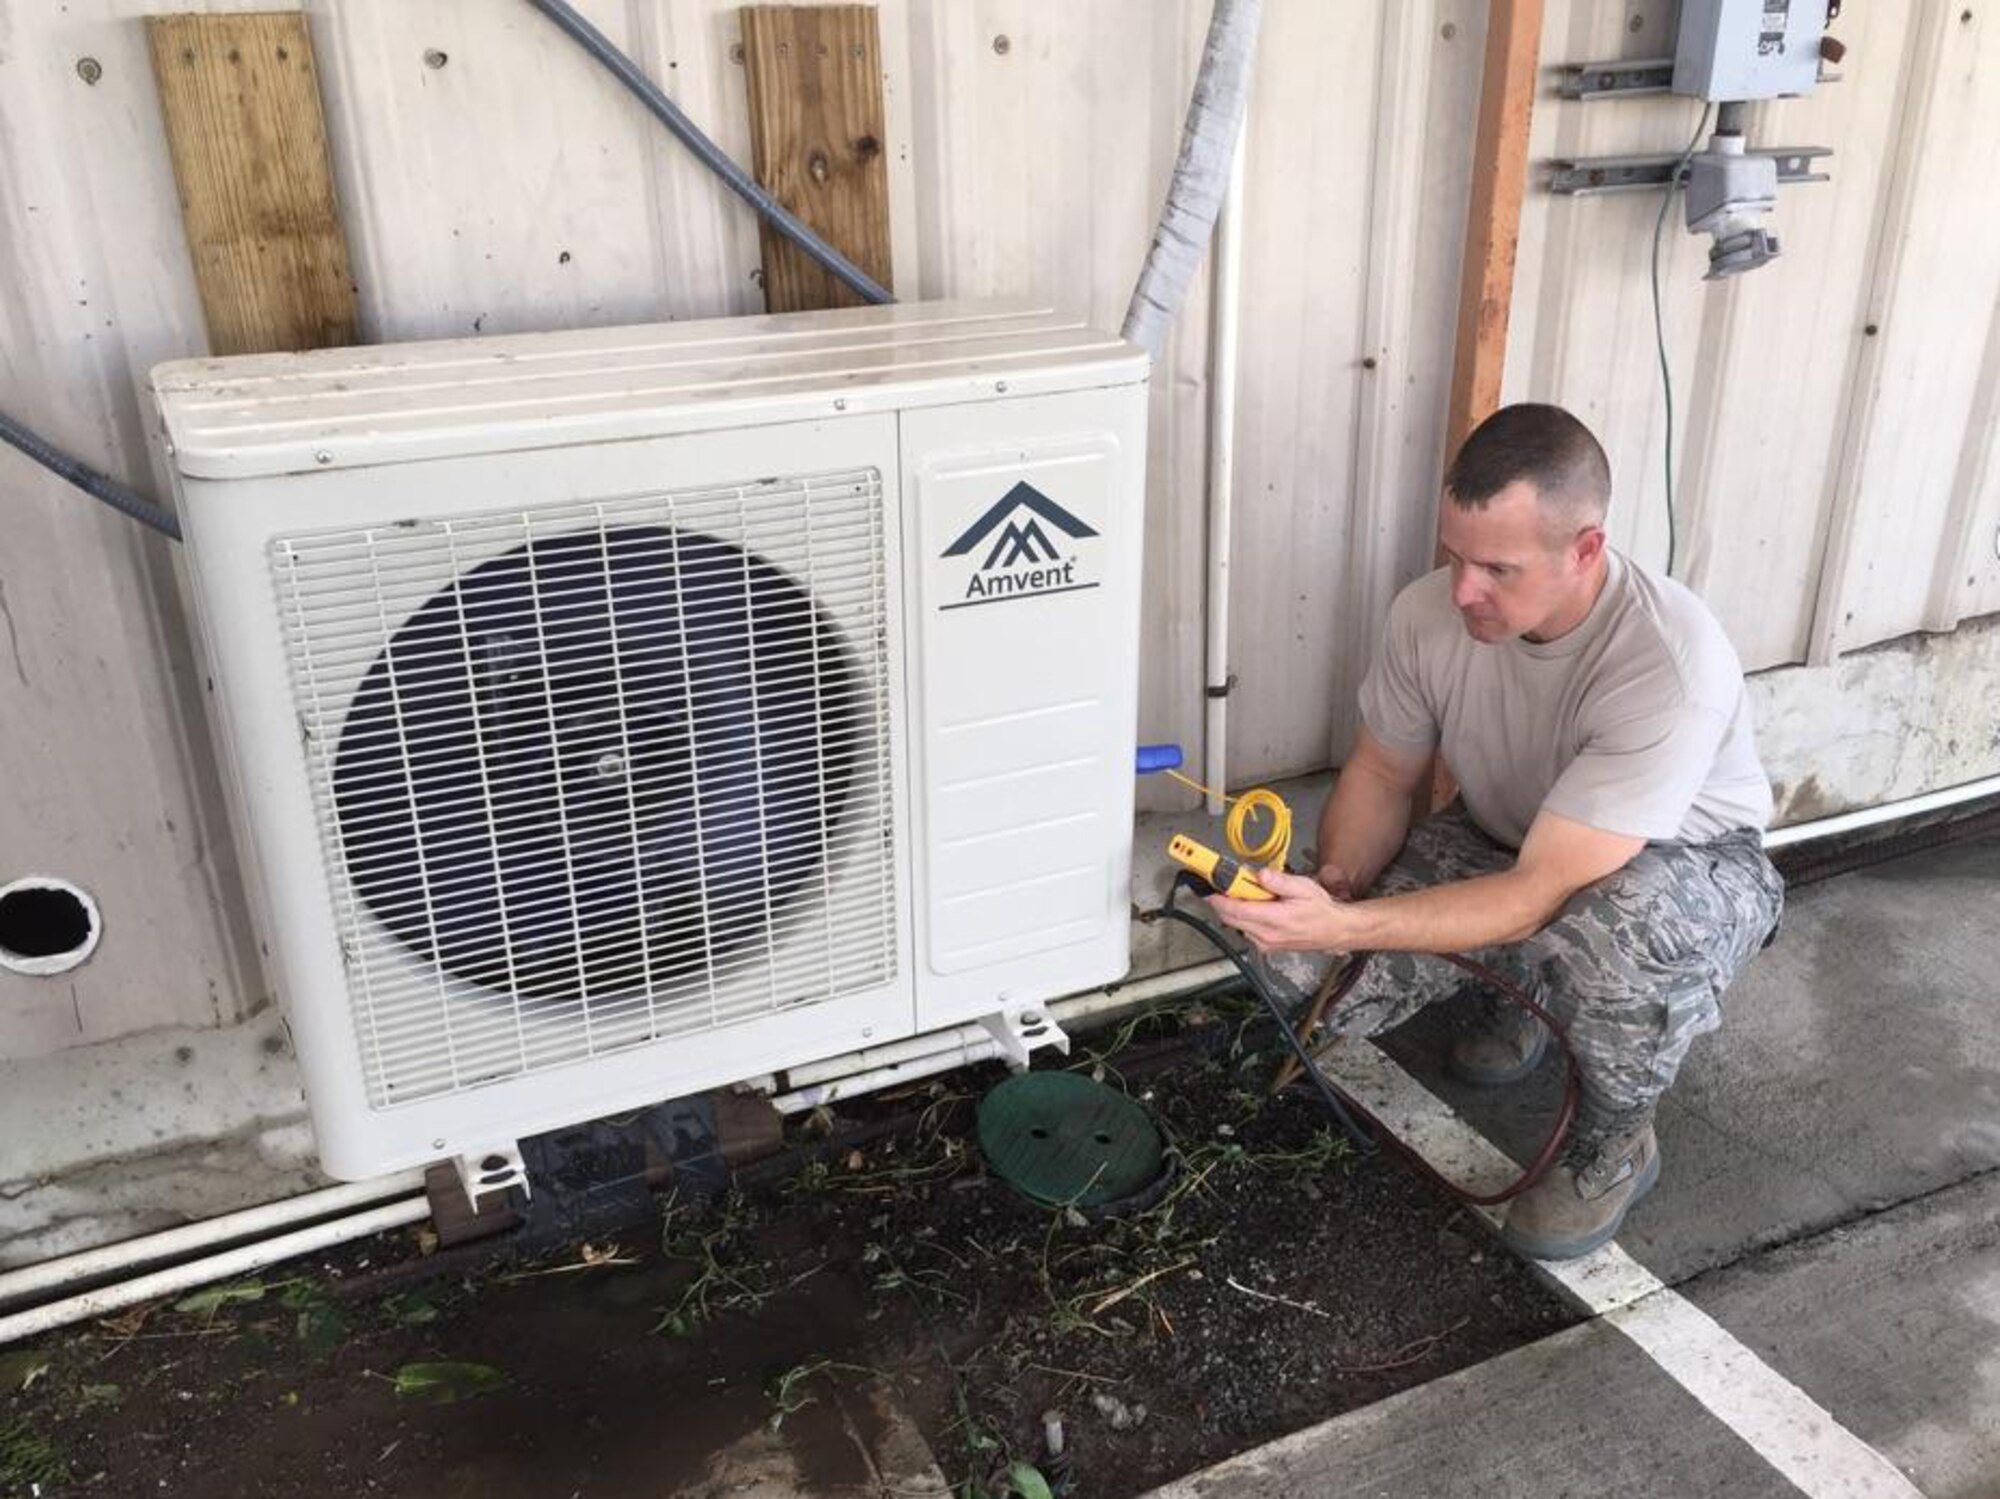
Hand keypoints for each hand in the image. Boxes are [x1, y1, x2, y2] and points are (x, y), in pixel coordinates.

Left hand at [1207, 868, 1356, 954]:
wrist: (1334, 930)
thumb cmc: (1320, 910)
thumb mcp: (1303, 888)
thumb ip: (1279, 881)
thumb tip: (1259, 875)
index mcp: (1275, 919)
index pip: (1237, 910)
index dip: (1219, 899)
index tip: (1210, 887)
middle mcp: (1266, 935)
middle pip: (1230, 918)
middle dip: (1221, 901)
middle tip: (1221, 884)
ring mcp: (1265, 943)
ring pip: (1236, 925)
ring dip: (1233, 909)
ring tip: (1244, 893)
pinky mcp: (1265, 946)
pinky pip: (1245, 930)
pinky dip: (1243, 917)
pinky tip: (1255, 907)